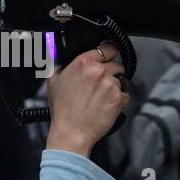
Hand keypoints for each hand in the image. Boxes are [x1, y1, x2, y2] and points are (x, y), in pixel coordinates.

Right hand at [46, 41, 128, 156]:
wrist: (72, 132)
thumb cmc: (63, 111)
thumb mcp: (53, 81)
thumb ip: (62, 65)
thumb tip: (67, 59)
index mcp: (83, 63)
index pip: (107, 48)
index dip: (109, 52)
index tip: (110, 56)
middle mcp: (98, 71)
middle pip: (117, 64)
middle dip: (112, 72)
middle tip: (102, 84)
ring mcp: (110, 84)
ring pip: (122, 80)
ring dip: (115, 87)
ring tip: (102, 98)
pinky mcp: (119, 98)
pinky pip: (126, 95)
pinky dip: (120, 100)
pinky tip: (106, 105)